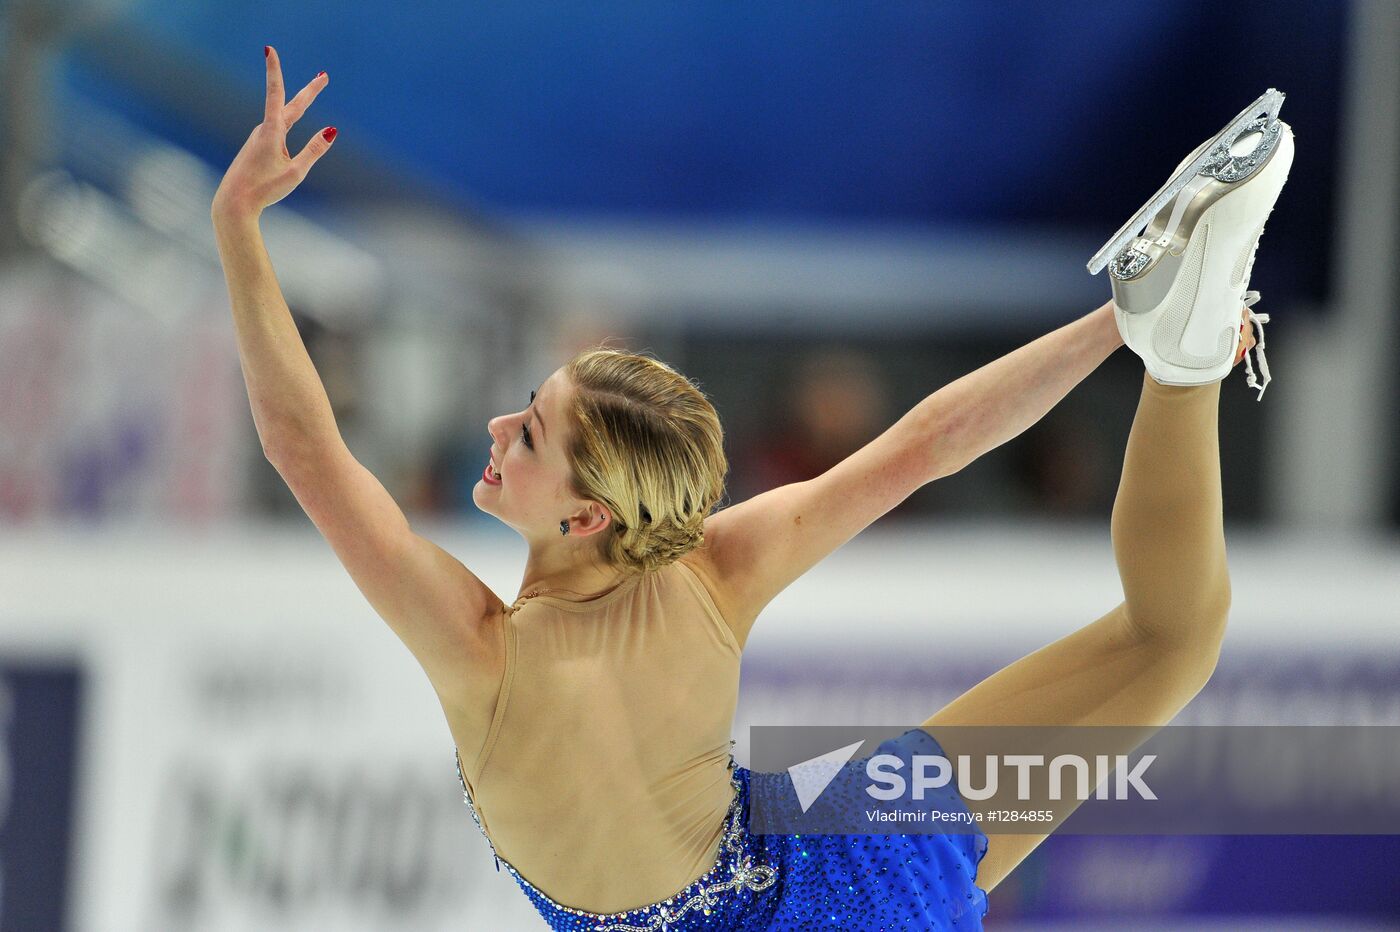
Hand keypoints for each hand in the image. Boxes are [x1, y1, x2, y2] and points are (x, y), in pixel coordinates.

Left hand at [212, 46, 335, 219]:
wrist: (234, 204)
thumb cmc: (264, 189)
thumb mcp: (296, 172)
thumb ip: (315, 150)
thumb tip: (332, 130)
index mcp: (271, 132)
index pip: (276, 95)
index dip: (274, 71)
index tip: (269, 49)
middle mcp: (263, 130)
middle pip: (290, 106)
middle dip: (309, 91)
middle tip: (324, 76)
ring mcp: (259, 139)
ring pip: (285, 122)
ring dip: (300, 107)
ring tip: (316, 89)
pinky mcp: (257, 148)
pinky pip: (279, 137)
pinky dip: (290, 130)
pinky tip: (288, 135)